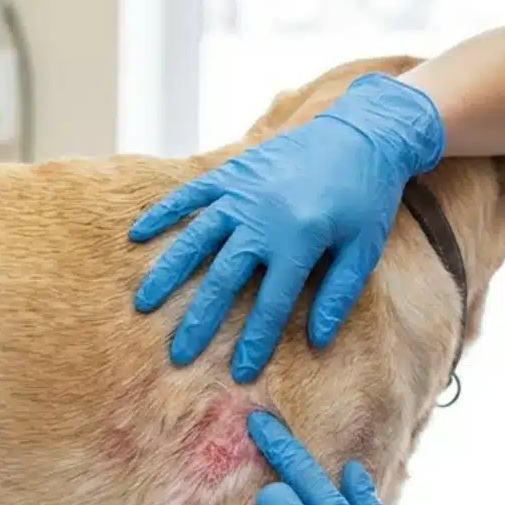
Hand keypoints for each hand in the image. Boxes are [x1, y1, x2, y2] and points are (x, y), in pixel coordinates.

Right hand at [128, 73, 444, 382]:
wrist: (362, 131)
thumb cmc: (366, 197)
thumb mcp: (363, 248)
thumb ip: (338, 294)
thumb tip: (317, 340)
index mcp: (300, 241)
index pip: (270, 304)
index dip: (255, 341)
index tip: (239, 373)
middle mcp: (264, 219)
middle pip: (223, 279)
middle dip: (199, 320)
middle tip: (177, 355)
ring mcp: (243, 193)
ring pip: (196, 238)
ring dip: (168, 272)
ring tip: (143, 304)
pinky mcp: (232, 172)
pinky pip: (190, 194)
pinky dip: (163, 212)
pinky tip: (137, 234)